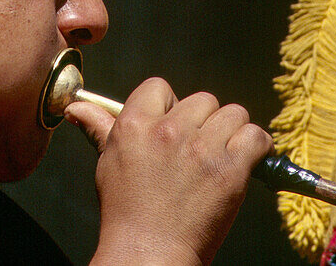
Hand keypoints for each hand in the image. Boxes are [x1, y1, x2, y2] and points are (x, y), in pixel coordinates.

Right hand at [65, 77, 271, 265]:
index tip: (172, 127)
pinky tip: (249, 158)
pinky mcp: (229, 170)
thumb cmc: (126, 213)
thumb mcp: (108, 163)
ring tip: (222, 156)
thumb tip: (76, 107)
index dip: (170, 105)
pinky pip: (256, 137)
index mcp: (136, 123)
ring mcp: (201, 149)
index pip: (161, 86)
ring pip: (232, 113)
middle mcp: (169, 130)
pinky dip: (258, 146)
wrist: (149, 257)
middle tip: (197, 150)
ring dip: (231, 132)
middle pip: (202, 99)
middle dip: (203, 122)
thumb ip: (99, 127)